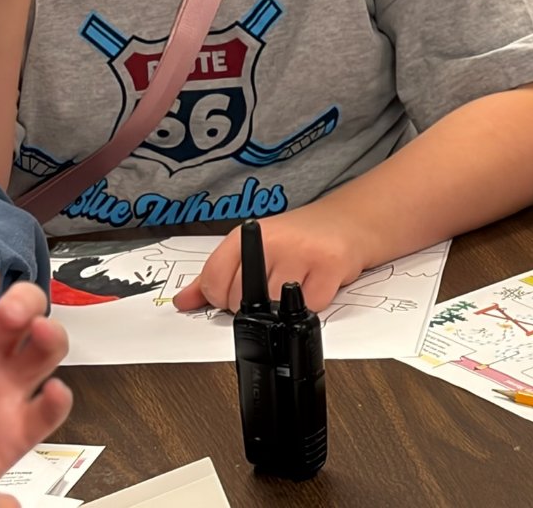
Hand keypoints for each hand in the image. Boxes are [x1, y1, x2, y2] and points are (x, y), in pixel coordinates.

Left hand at [172, 206, 368, 312]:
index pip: (213, 282)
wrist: (349, 221)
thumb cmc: (300, 237)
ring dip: (285, 309)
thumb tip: (183, 301)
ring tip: (296, 283)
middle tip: (275, 285)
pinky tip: (316, 285)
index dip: (222, 298)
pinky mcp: (329, 267)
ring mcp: (301, 253)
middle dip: (256, 306)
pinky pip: (308, 309)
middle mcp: (272, 240)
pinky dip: (312, 307)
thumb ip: (215, 276)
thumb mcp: (253, 249)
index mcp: (245, 235)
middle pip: (240, 302)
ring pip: (273, 310)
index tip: (237, 292)